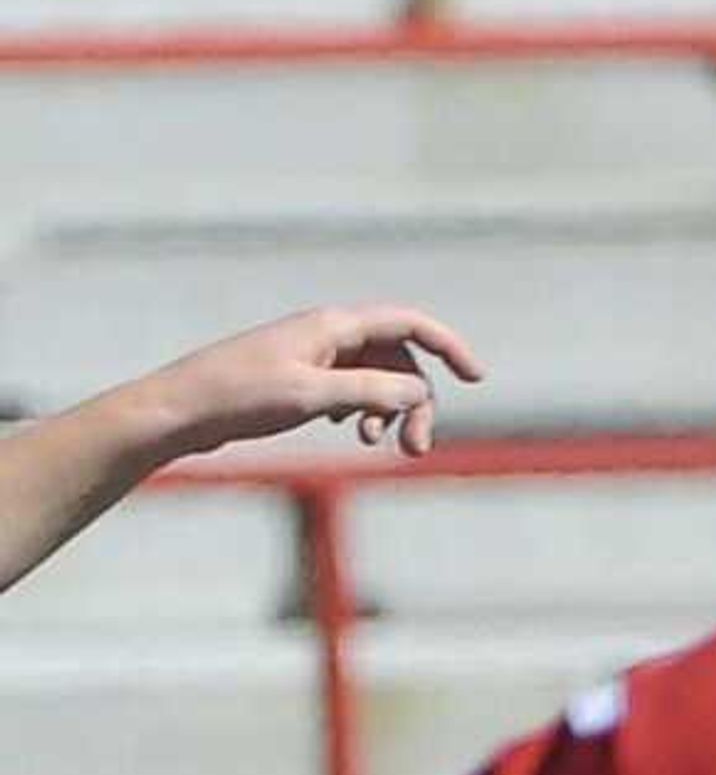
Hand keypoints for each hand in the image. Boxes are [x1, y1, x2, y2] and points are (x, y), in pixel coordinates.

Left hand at [146, 302, 483, 463]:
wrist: (180, 410)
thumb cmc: (238, 397)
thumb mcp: (312, 396)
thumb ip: (370, 391)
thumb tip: (419, 391)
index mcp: (332, 326)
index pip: (408, 323)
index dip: (448, 346)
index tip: (476, 378)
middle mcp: (328, 335)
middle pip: (398, 360)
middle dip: (416, 403)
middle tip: (415, 450)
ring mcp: (315, 356)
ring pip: (377, 379)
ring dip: (391, 412)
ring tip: (377, 444)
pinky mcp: (301, 379)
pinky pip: (353, 390)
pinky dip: (365, 411)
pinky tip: (352, 432)